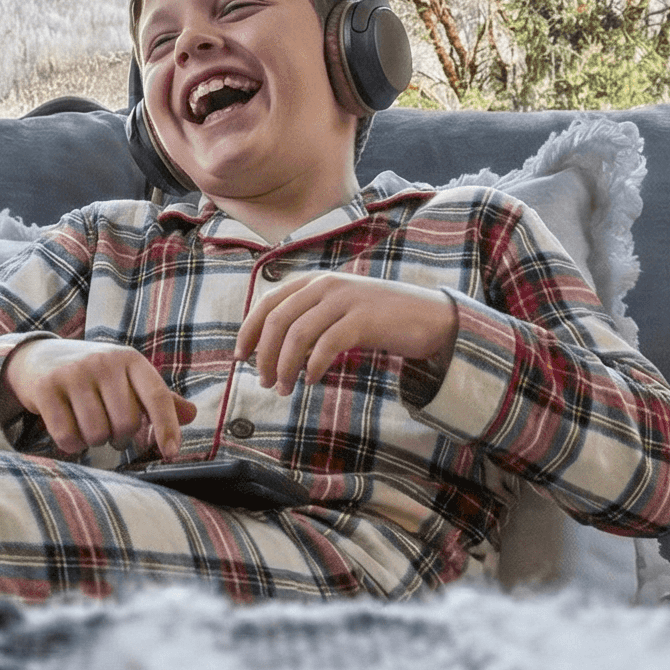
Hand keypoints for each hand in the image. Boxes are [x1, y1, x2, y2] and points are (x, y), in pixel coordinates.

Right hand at [1, 339, 197, 457]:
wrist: (39, 358)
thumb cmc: (93, 375)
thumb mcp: (125, 378)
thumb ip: (156, 398)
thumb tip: (191, 414)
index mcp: (129, 360)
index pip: (157, 396)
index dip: (167, 427)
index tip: (171, 453)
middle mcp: (103, 362)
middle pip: (126, 423)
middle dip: (119, 436)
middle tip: (109, 427)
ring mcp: (73, 373)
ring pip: (96, 434)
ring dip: (93, 441)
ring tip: (87, 425)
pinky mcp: (46, 388)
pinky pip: (67, 437)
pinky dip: (71, 444)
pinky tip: (67, 428)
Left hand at [236, 273, 459, 394]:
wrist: (429, 317)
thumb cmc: (380, 319)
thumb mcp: (338, 311)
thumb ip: (309, 319)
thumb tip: (273, 349)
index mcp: (315, 281)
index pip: (268, 302)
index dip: (249, 330)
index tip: (240, 357)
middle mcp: (326, 284)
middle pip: (278, 319)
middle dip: (265, 354)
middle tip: (265, 382)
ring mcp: (345, 299)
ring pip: (298, 333)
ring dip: (286, 366)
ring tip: (285, 388)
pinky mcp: (363, 318)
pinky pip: (326, 344)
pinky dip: (312, 365)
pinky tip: (310, 380)